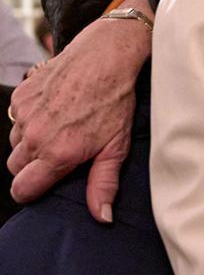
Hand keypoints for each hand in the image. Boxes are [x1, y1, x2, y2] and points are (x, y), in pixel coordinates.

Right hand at [8, 3, 150, 220]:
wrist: (105, 57)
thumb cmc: (116, 102)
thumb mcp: (117, 146)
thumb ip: (104, 184)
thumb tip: (101, 217)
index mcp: (57, 154)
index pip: (23, 190)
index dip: (32, 191)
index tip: (47, 184)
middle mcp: (35, 136)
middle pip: (16, 169)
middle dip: (33, 167)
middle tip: (60, 155)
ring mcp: (25, 115)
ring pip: (14, 144)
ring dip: (31, 143)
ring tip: (61, 130)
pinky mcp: (21, 95)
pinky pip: (16, 119)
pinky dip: (30, 120)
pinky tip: (54, 111)